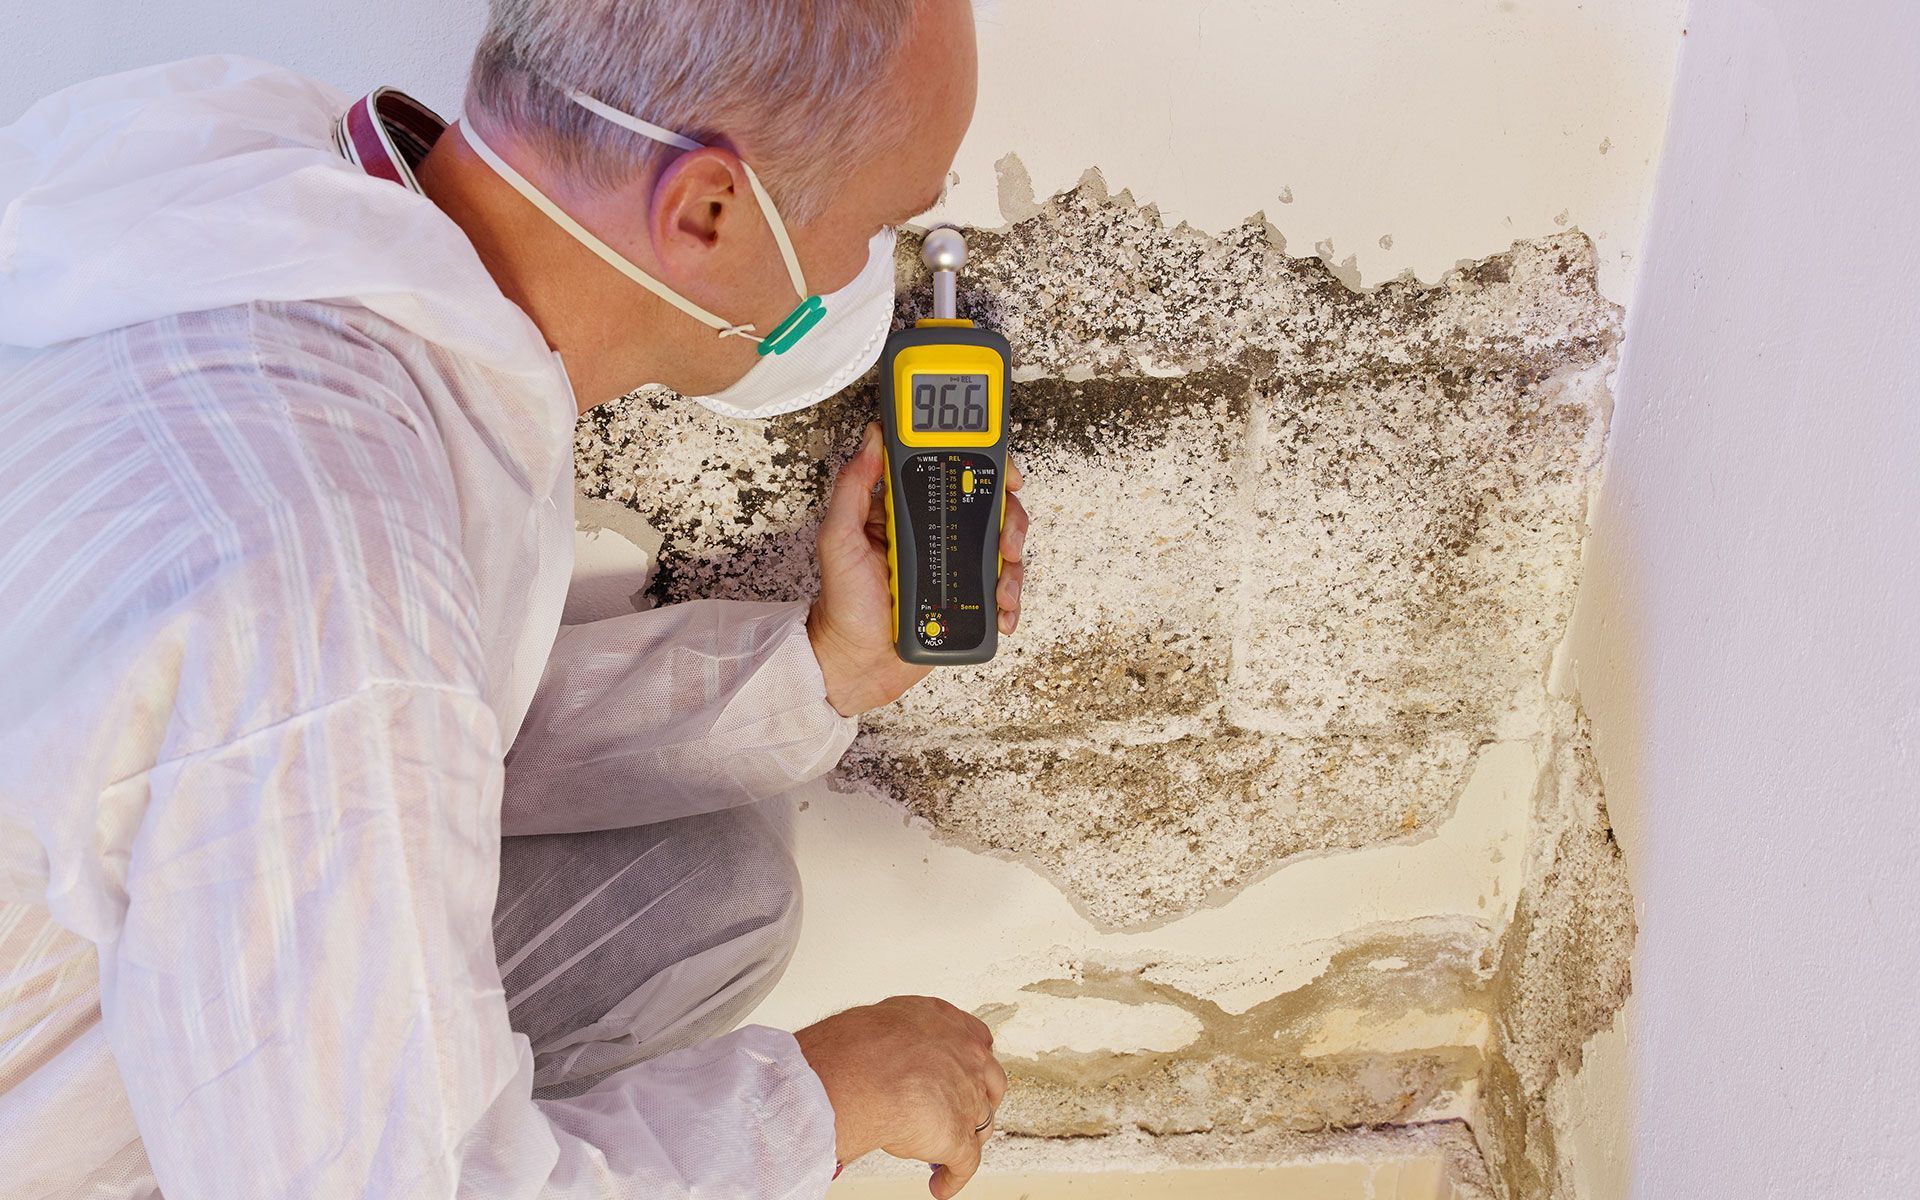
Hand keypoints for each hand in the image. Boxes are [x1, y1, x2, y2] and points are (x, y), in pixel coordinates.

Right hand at [794, 996, 1007, 1197]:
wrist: (858, 1075)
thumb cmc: (856, 1047)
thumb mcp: (885, 1020)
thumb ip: (901, 1037)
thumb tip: (885, 1052)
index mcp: (948, 1024)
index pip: (977, 1042)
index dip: (970, 1063)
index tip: (964, 1071)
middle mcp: (967, 1057)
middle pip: (990, 1083)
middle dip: (979, 1099)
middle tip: (961, 1110)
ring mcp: (968, 1098)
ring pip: (980, 1123)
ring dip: (966, 1138)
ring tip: (947, 1151)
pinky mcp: (958, 1136)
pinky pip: (964, 1163)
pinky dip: (952, 1177)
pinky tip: (941, 1185)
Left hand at [809, 421, 1027, 715]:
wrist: (856, 665)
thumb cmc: (842, 606)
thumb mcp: (838, 539)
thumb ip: (853, 487)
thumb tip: (873, 439)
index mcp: (906, 512)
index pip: (950, 473)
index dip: (982, 466)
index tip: (1000, 471)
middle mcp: (934, 533)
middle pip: (988, 507)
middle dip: (1008, 519)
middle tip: (1006, 539)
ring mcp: (954, 566)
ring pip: (1001, 547)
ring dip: (1013, 561)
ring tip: (1001, 584)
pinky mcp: (967, 597)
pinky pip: (1000, 588)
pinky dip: (1009, 597)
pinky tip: (1001, 608)